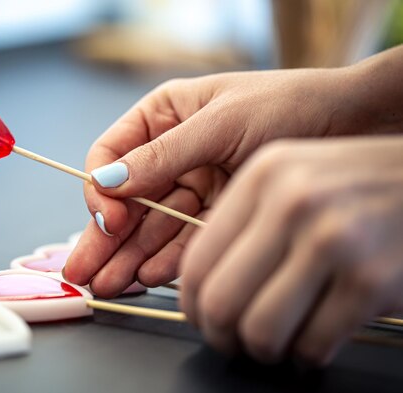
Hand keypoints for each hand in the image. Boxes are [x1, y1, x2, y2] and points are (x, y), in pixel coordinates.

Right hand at [64, 66, 365, 297]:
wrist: (354, 122)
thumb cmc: (289, 103)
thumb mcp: (220, 123)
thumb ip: (162, 156)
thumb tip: (107, 182)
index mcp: (163, 117)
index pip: (111, 156)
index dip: (101, 190)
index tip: (110, 219)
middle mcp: (172, 155)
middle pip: (126, 201)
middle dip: (103, 239)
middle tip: (82, 273)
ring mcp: (193, 187)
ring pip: (151, 227)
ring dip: (129, 258)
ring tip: (109, 286)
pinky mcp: (216, 214)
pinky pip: (184, 240)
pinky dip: (166, 260)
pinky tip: (148, 278)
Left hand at [180, 136, 402, 364]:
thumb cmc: (358, 185)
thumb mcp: (293, 176)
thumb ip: (245, 219)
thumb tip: (199, 283)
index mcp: (263, 176)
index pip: (197, 259)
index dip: (192, 303)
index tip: (200, 317)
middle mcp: (293, 203)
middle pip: (220, 300)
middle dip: (219, 335)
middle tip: (231, 340)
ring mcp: (334, 240)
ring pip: (261, 330)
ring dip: (262, 350)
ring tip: (274, 343)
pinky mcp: (372, 280)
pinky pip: (313, 344)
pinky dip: (307, 354)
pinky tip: (314, 339)